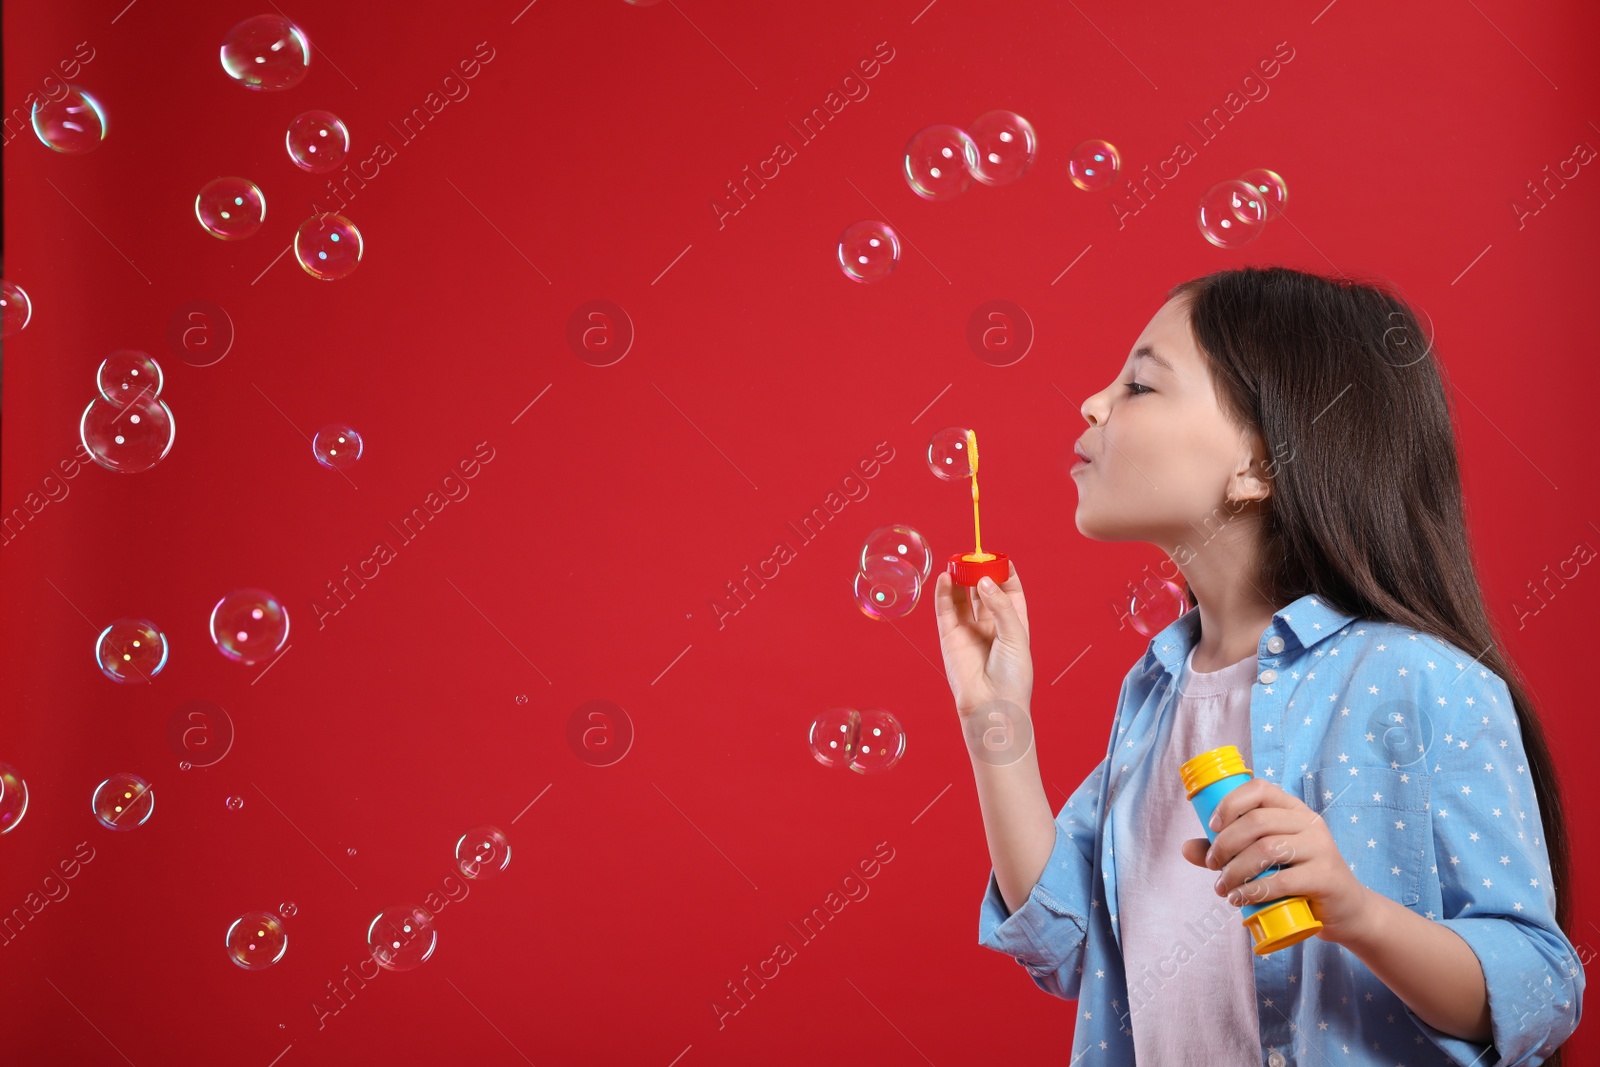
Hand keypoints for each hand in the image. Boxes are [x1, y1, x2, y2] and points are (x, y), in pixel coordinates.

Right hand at [932, 562, 1032, 720]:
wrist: (992, 706)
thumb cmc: (1012, 676)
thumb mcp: (1015, 636)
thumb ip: (999, 606)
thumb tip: (983, 581)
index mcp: (1012, 622)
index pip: (1008, 590)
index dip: (1004, 572)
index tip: (1000, 558)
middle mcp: (990, 624)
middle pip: (983, 589)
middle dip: (979, 571)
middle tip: (974, 555)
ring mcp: (968, 629)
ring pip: (962, 596)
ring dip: (960, 578)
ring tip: (958, 562)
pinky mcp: (949, 637)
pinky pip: (945, 609)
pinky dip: (943, 592)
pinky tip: (946, 577)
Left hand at [1178, 777, 1377, 947]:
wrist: (1347, 911)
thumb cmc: (1299, 880)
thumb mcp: (1265, 861)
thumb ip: (1227, 852)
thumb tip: (1185, 848)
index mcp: (1293, 809)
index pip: (1259, 788)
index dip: (1230, 802)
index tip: (1211, 826)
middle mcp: (1309, 822)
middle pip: (1257, 822)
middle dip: (1225, 844)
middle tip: (1214, 867)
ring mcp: (1321, 848)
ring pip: (1267, 850)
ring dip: (1236, 870)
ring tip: (1223, 889)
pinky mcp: (1326, 876)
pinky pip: (1284, 880)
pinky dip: (1255, 890)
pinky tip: (1240, 899)